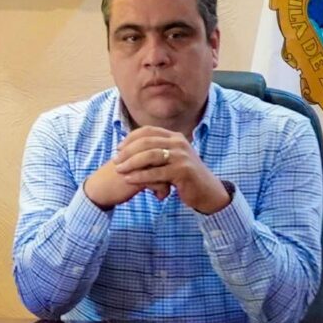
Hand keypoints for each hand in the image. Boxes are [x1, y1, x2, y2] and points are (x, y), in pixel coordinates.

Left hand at [109, 127, 230, 213]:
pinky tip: (129, 180)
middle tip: (115, 161)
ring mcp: (181, 156)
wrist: (207, 192)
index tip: (118, 148)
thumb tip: (131, 147)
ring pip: (149, 155)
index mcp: (175, 137)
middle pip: (146, 142)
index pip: (148, 131)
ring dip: (131, 163)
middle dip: (127, 151)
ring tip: (119, 170)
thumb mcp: (172, 159)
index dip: (130, 138)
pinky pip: (156, 173)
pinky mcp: (182, 171)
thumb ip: (157, 151)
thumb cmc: (185, 177)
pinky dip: (140, 176)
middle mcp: (179, 143)